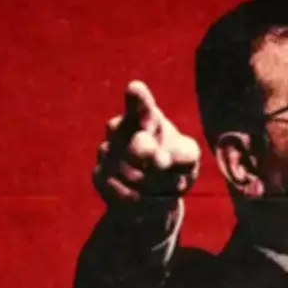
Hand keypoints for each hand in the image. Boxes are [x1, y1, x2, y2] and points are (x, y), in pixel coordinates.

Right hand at [93, 80, 199, 214]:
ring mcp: (107, 151)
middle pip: (132, 140)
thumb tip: (161, 158)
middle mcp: (121, 129)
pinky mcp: (99, 174)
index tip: (135, 89)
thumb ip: (183, 154)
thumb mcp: (187, 159)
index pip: (140, 104)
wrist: (153, 197)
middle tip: (163, 162)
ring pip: (130, 171)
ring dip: (151, 183)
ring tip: (161, 186)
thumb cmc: (176, 167)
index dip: (138, 98)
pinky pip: (121, 190)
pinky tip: (145, 197)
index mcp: (146, 117)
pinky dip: (139, 198)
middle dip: (148, 155)